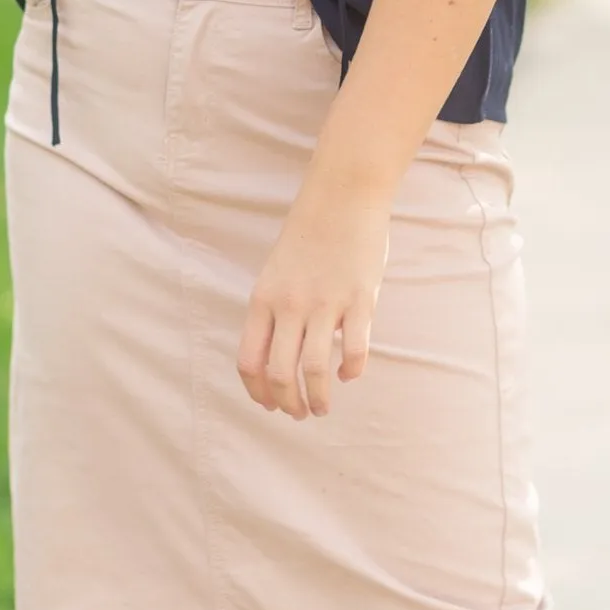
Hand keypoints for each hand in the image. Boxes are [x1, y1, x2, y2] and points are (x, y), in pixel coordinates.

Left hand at [237, 174, 389, 418]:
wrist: (343, 195)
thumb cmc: (309, 233)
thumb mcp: (276, 272)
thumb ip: (274, 311)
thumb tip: (282, 355)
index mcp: (263, 299)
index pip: (248, 362)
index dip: (257, 392)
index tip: (270, 405)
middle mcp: (290, 305)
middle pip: (280, 373)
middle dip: (288, 404)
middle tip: (299, 414)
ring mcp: (326, 304)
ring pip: (315, 370)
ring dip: (317, 399)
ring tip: (322, 408)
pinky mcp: (361, 300)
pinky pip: (355, 352)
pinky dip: (350, 373)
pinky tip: (347, 375)